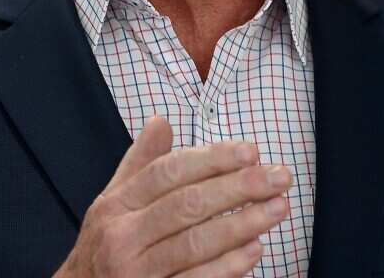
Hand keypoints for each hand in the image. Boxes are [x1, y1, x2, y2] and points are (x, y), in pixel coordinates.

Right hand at [54, 114, 291, 277]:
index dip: (211, 159)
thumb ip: (140, 164)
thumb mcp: (112, 202)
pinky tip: (255, 250)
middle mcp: (122, 236)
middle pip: (186, 204)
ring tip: (278, 208)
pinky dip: (227, 267)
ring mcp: (135, 271)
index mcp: (116, 204)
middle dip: (238, 187)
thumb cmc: (104, 248)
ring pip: (195, 242)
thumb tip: (161, 121)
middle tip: (279, 177)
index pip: (167, 172)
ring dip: (242, 224)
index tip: (251, 151)